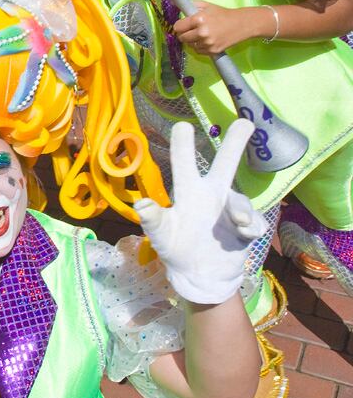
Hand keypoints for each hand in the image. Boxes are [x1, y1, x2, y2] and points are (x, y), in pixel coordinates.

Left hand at [134, 120, 269, 303]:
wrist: (200, 276)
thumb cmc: (176, 248)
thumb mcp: (161, 236)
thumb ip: (153, 220)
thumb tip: (143, 204)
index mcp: (188, 192)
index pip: (184, 164)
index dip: (183, 146)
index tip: (182, 125)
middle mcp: (211, 195)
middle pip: (225, 165)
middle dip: (235, 143)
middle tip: (246, 122)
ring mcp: (231, 211)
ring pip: (240, 200)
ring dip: (240, 210)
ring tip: (239, 223)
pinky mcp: (247, 228)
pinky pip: (255, 222)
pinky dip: (251, 228)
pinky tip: (244, 236)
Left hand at [172, 1, 258, 54]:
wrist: (242, 24)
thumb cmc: (222, 13)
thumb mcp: (206, 5)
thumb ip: (191, 5)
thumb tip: (176, 3)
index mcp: (198, 19)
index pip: (178, 27)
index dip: (179, 26)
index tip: (183, 25)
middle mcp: (202, 32)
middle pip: (182, 38)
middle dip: (184, 34)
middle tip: (191, 30)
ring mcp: (207, 43)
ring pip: (190, 45)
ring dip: (192, 41)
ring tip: (201, 34)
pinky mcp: (212, 51)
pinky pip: (198, 51)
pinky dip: (200, 46)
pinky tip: (207, 40)